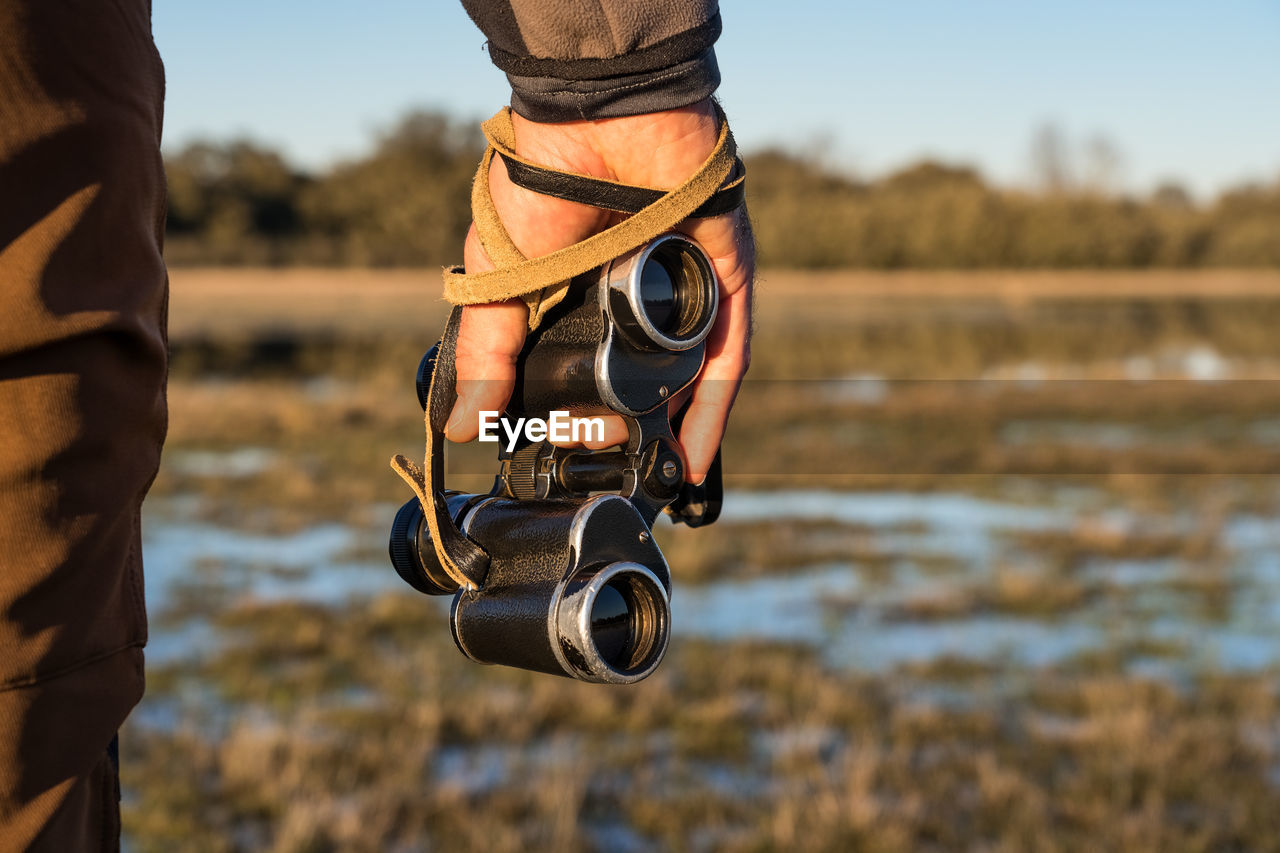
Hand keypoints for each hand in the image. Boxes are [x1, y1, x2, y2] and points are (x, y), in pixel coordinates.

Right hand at [443, 99, 753, 484]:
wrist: (596, 123)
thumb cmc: (538, 187)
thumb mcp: (499, 280)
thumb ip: (488, 351)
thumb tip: (463, 424)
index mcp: (583, 294)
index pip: (584, 370)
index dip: (575, 415)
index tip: (563, 451)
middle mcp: (637, 295)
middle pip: (640, 377)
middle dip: (626, 426)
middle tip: (609, 458)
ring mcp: (684, 287)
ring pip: (688, 372)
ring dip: (677, 426)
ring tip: (660, 476)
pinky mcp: (724, 275)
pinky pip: (726, 349)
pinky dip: (712, 402)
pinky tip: (697, 450)